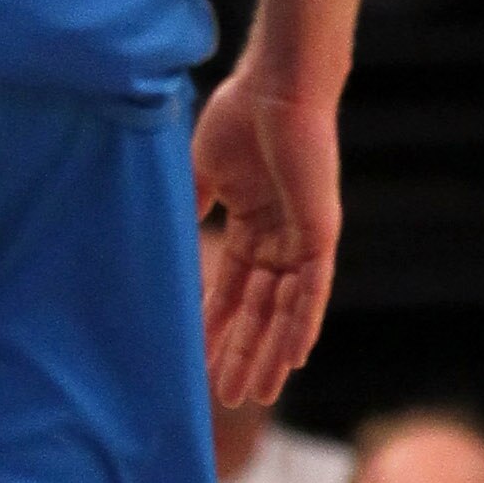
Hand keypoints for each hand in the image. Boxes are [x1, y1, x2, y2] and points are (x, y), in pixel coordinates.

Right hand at [192, 67, 341, 406]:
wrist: (276, 88)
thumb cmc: (239, 119)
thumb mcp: (202, 172)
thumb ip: (191, 208)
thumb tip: (162, 241)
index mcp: (254, 225)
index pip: (232, 287)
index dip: (214, 323)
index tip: (196, 357)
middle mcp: (282, 240)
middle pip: (259, 310)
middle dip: (241, 352)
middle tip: (222, 394)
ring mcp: (303, 240)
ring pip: (285, 311)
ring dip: (268, 352)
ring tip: (250, 392)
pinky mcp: (321, 234)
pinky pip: (313, 291)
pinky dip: (302, 324)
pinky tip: (291, 359)